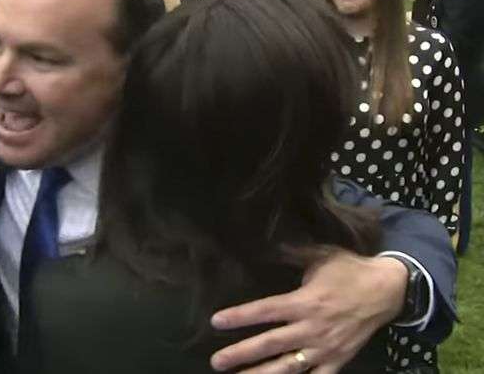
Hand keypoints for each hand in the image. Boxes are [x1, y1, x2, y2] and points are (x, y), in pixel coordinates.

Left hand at [209, 252, 407, 372]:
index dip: (240, 316)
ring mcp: (325, 348)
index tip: (216, 321)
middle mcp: (312, 328)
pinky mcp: (339, 361)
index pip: (265, 311)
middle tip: (217, 361)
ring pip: (289, 368)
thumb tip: (264, 243)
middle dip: (242, 354)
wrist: (388, 289)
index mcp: (304, 301)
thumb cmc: (349, 269)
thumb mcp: (319, 256)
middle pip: (271, 344)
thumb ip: (291, 253)